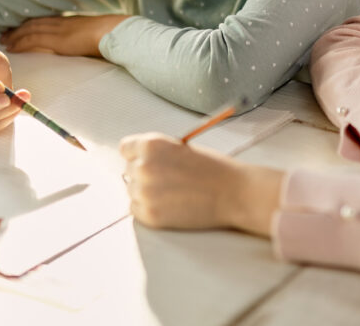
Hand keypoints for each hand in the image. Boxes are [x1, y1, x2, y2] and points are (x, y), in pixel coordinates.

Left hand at [0, 14, 129, 56]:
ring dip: (16, 36)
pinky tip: (13, 47)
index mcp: (70, 21)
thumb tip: (84, 43)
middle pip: (34, 23)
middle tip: (4, 34)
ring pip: (30, 30)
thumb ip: (85, 38)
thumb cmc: (110, 35)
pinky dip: (21, 43)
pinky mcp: (57, 39)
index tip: (19, 28)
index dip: (30, 24)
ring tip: (4, 41)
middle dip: (18, 29)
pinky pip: (34, 40)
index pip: (45, 21)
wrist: (113, 33)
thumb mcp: (95, 34)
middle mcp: (61, 23)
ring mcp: (58, 30)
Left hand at [119, 133, 282, 235]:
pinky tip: (171, 205)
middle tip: (170, 180)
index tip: (146, 160)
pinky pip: (136, 210)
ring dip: (148, 192)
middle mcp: (143, 166)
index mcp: (151, 144)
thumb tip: (138, 162)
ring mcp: (144, 192)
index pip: (126, 148)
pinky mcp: (150, 215)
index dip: (137, 154)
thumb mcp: (181, 148)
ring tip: (174, 193)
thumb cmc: (213, 169)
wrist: (233, 193)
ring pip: (133, 191)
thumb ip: (157, 153)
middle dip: (145, 174)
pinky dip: (149, 209)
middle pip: (129, 170)